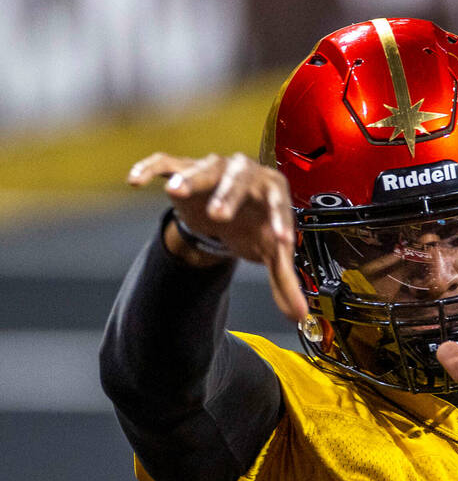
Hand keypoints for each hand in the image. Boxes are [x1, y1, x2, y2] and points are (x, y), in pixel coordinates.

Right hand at [127, 152, 306, 322]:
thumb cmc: (255, 226)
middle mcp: (244, 172)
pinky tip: (135, 181)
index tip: (279, 241)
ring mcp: (212, 169)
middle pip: (238, 178)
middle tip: (218, 216)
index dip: (278, 220)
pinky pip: (165, 164)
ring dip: (189, 179)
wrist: (230, 211)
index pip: (278, 201)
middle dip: (228, 195)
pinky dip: (150, 169)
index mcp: (271, 189)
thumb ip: (284, 282)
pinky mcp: (184, 170)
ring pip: (202, 169)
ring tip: (174, 192)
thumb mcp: (271, 252)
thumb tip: (299, 316)